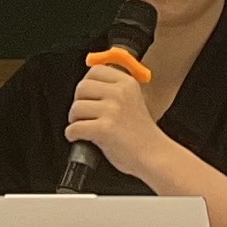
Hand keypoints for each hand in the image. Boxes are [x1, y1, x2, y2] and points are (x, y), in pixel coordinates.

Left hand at [64, 61, 172, 183]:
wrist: (154, 155)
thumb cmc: (142, 134)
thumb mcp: (132, 101)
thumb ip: (112, 90)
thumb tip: (87, 86)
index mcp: (127, 83)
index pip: (95, 71)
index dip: (86, 84)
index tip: (87, 96)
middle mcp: (120, 93)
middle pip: (82, 87)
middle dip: (78, 103)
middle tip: (83, 115)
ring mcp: (112, 110)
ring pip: (76, 108)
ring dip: (74, 120)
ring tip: (83, 127)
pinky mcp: (104, 129)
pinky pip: (75, 128)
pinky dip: (72, 134)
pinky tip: (80, 138)